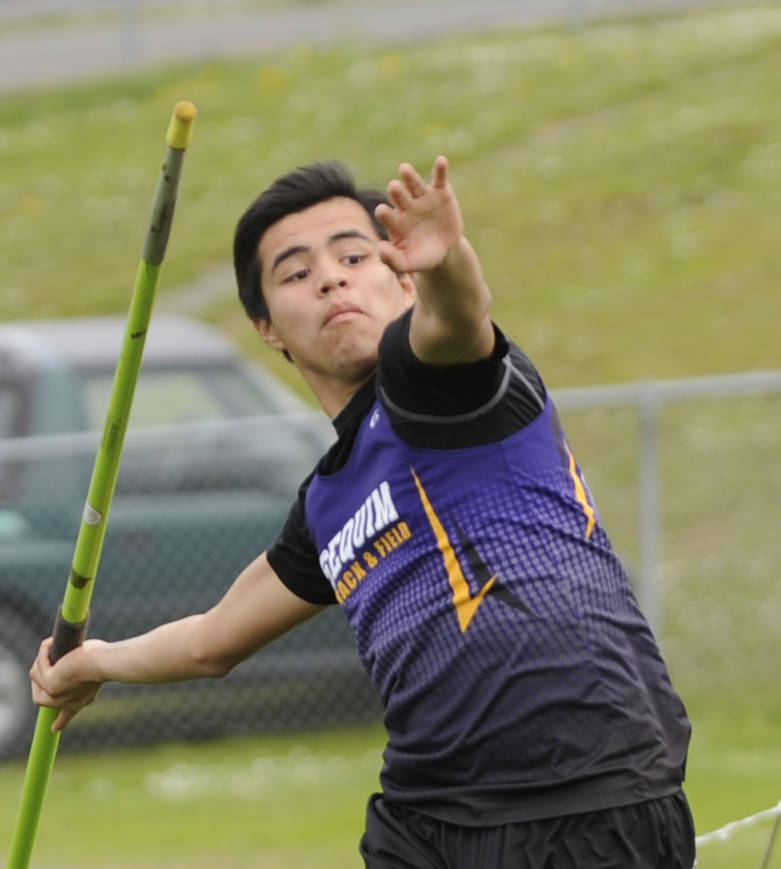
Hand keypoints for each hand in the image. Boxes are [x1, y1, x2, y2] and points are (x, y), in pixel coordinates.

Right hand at [29, 637, 104, 731]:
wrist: (106, 662)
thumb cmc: (105, 659)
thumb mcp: (94, 668)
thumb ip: (83, 669)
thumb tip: (70, 659)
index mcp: (80, 701)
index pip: (66, 716)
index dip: (60, 721)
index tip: (55, 728)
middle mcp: (66, 702)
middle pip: (39, 698)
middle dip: (37, 680)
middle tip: (41, 662)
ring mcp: (54, 694)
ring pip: (36, 676)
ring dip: (42, 659)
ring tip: (54, 645)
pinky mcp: (50, 683)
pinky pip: (38, 666)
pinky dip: (44, 652)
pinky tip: (51, 643)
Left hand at [375, 156, 463, 274]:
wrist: (445, 251)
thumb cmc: (421, 256)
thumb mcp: (407, 263)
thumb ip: (392, 260)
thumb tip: (381, 247)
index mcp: (395, 221)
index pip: (386, 215)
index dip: (384, 213)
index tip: (382, 212)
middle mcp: (406, 206)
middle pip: (399, 196)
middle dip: (397, 192)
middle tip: (393, 187)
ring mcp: (423, 197)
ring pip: (414, 184)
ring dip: (410, 176)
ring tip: (404, 169)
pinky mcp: (440, 192)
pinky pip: (439, 178)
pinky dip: (440, 169)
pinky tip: (441, 161)